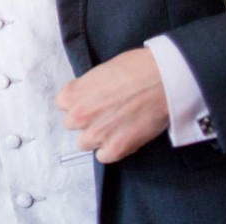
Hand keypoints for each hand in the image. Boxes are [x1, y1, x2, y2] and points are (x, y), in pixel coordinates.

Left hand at [55, 47, 168, 162]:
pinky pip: (104, 156)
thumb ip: (87, 87)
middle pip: (72, 124)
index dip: (78, 102)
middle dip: (86, 120)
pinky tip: (123, 138)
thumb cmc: (137, 68)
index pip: (63, 104)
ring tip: (114, 127)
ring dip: (97, 137)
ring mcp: (97, 133)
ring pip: (85, 143)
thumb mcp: (101, 70)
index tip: (89, 101)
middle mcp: (80, 115)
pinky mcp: (117, 147)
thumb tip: (87, 96)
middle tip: (104, 114)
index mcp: (74, 94)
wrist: (163, 79)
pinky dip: (112, 150)